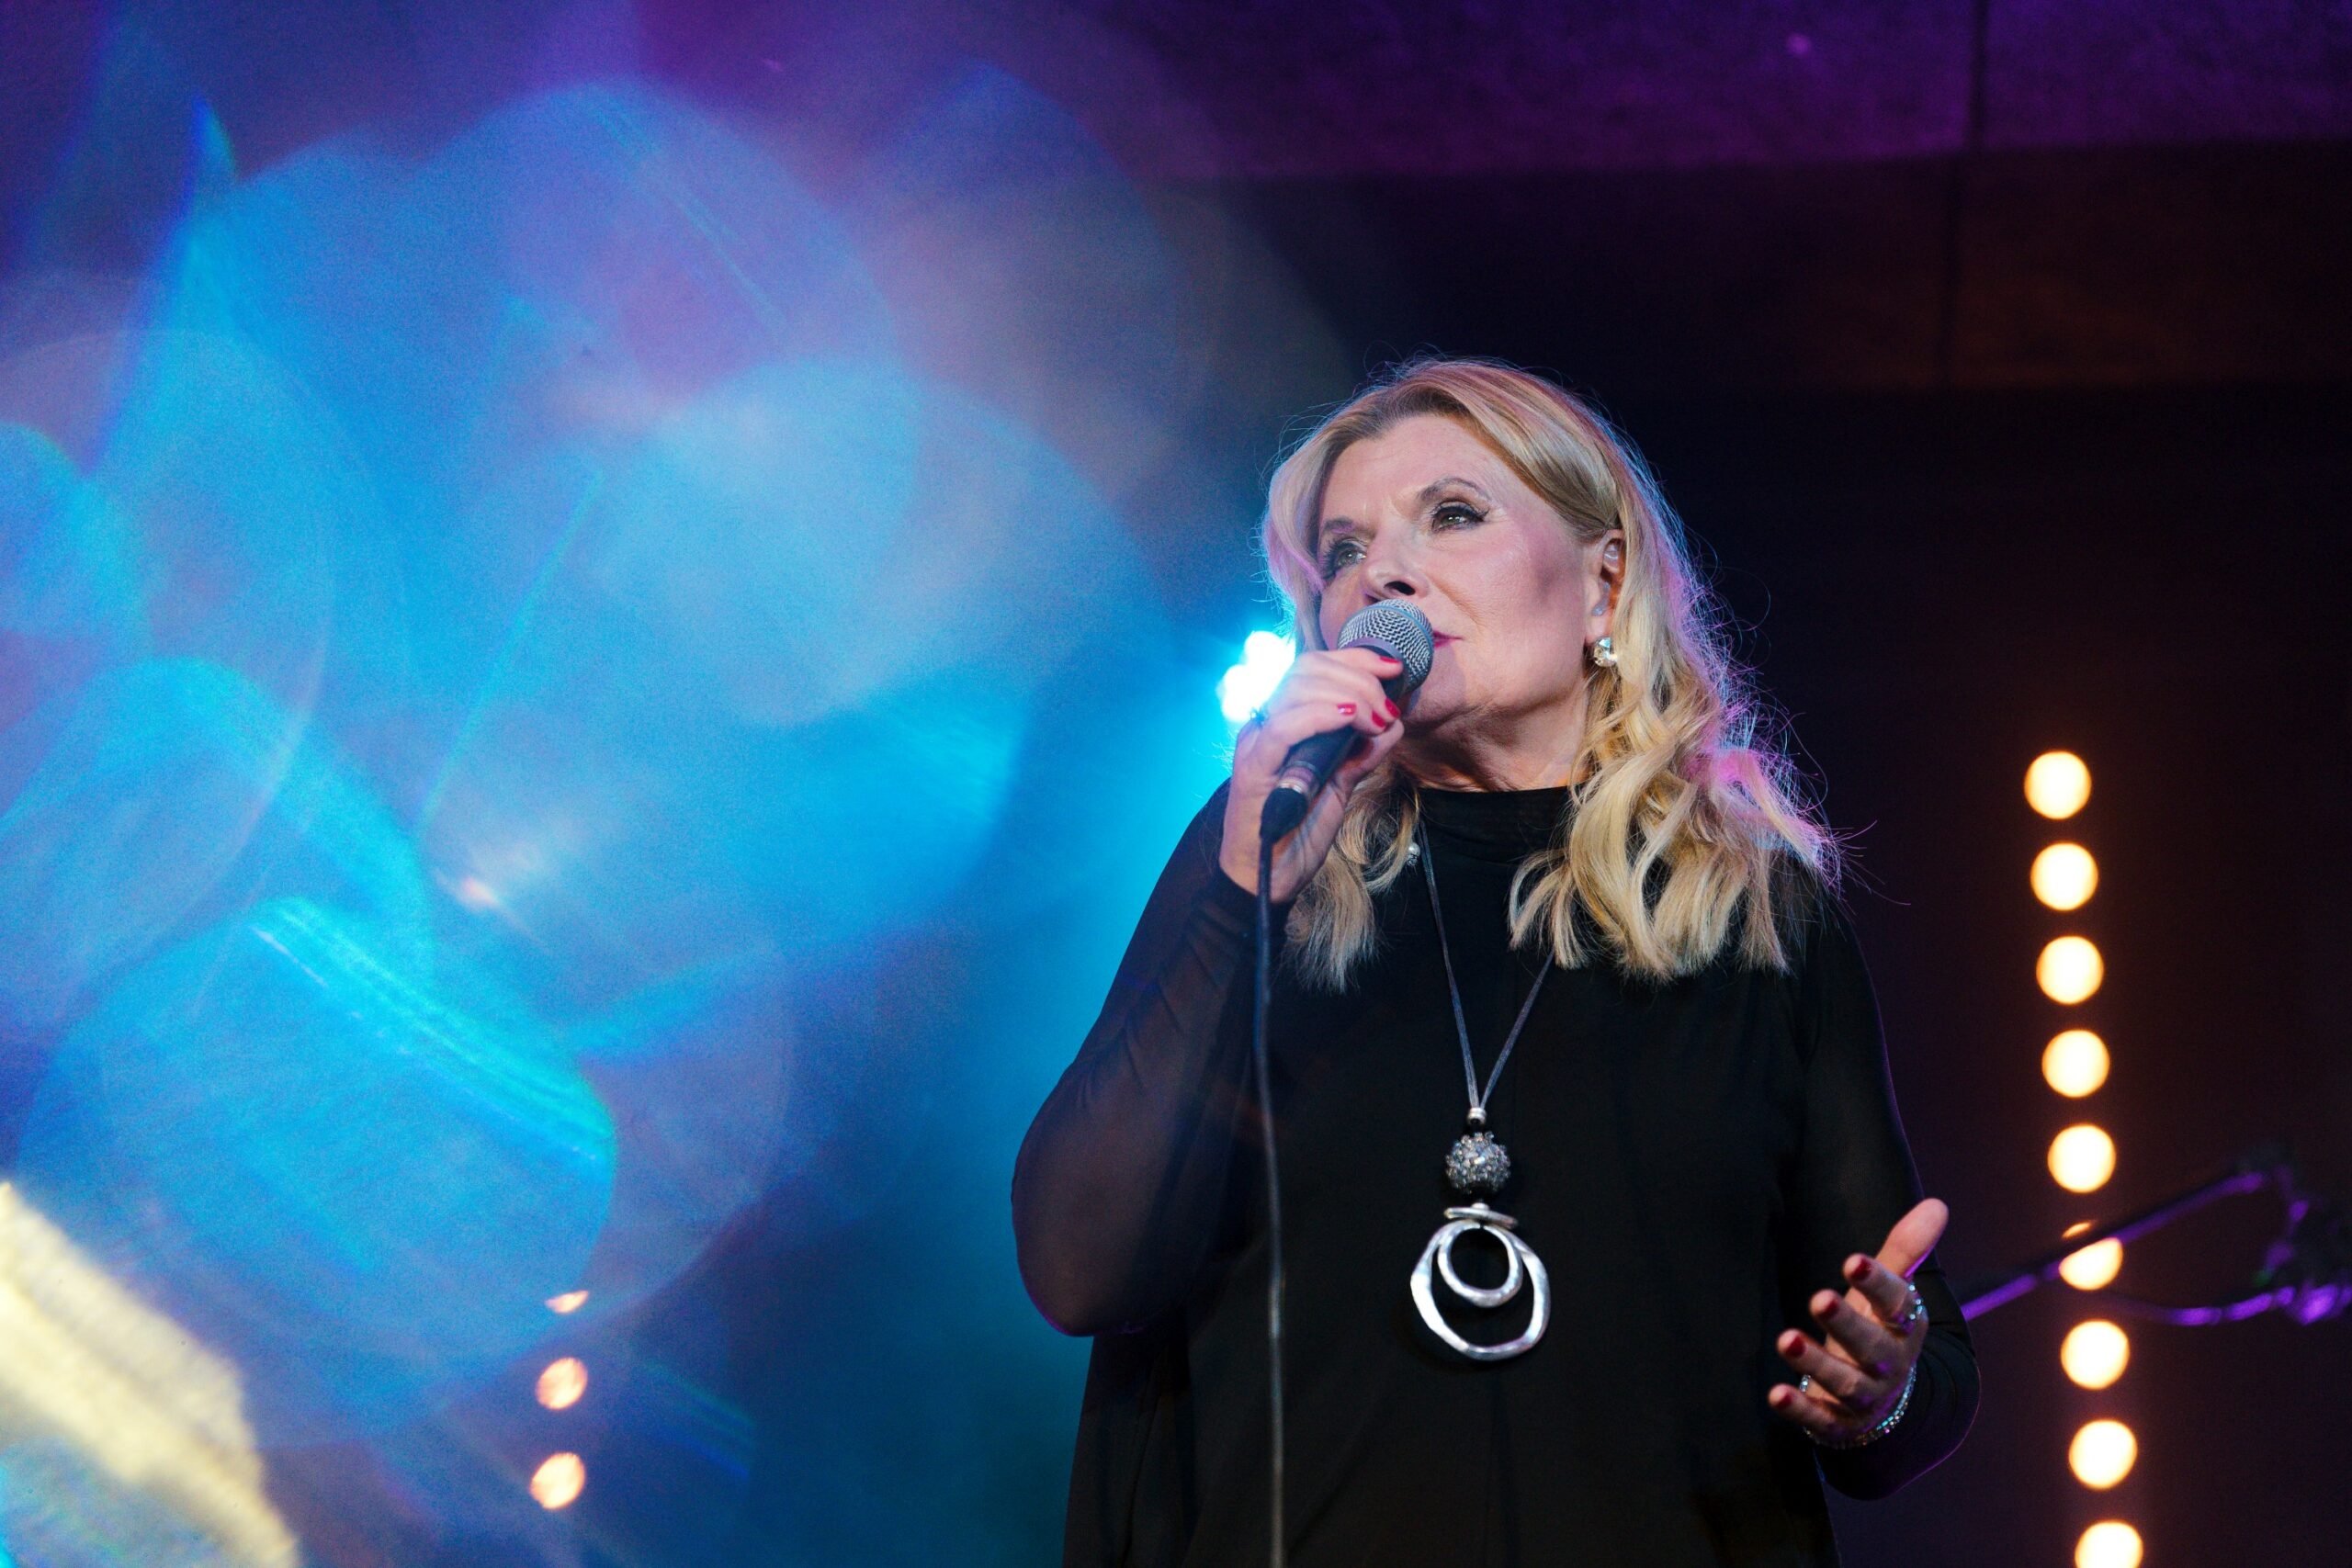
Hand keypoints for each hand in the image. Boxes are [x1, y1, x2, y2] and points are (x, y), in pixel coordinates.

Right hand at [1219, 646, 1407, 904]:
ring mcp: (1256, 744)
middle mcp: (1264, 725)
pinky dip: (1323, 715)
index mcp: (1282, 723)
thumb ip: (1362, 753)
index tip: (1393, 668)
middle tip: (1387, 707)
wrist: (1268, 881)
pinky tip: (1352, 720)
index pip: (1313, 667)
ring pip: (1297, 688)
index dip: (1355, 658)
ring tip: (1376, 720)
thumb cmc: (1298, 834)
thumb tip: (1393, 722)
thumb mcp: (1341, 785)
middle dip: (1358, 675)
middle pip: (1307, 668)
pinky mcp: (1254, 769)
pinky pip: (1285, 726)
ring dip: (1349, 695)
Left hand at [1766, 1197, 1947, 1443]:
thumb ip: (1906, 1250)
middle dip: (1846, 1324)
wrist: (1889, 1405)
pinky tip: (1775, 1394)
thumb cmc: (1879, 1329)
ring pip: (1843, 1382)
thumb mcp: (1892, 1292)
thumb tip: (1936, 1203)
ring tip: (1786, 1339)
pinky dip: (1799, 1410)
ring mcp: (1864, 1396)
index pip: (1896, 1304)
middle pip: (1870, 1345)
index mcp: (1903, 1327)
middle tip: (1818, 1297)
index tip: (1853, 1260)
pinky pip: (1819, 1419)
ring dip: (1816, 1363)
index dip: (1878, 1283)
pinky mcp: (1838, 1422)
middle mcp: (1888, 1363)